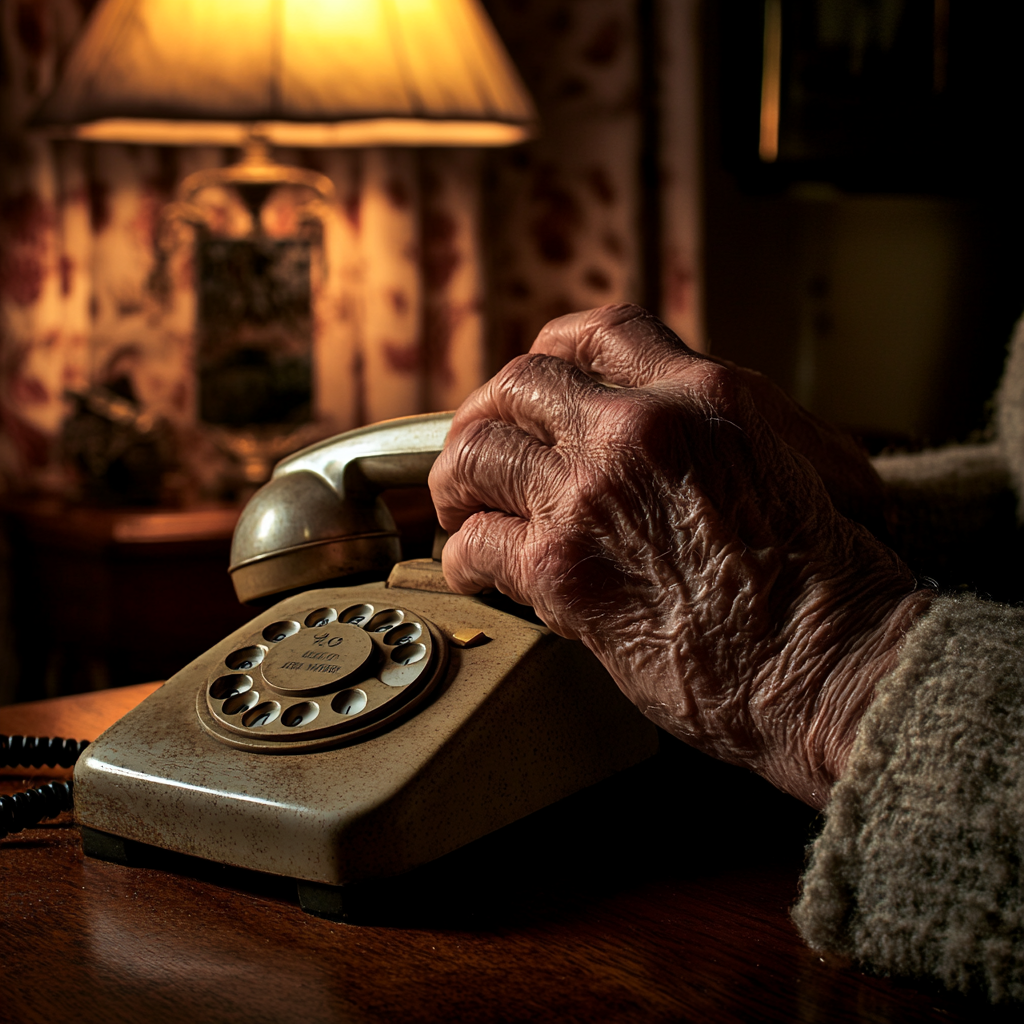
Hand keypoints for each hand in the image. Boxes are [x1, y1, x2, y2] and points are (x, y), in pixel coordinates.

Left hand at [429, 304, 932, 806]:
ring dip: (457, 479)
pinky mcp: (562, 568)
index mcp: (705, 396)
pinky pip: (476, 542)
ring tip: (458, 506)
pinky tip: (472, 571)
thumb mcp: (805, 463)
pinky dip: (461, 557)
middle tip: (480, 448)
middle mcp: (638, 429)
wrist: (828, 665)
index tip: (536, 385)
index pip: (601, 332)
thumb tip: (698, 423)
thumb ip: (741, 427)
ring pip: (479, 451)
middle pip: (520, 383)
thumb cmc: (830, 583)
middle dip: (486, 413)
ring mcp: (592, 493)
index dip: (553, 351)